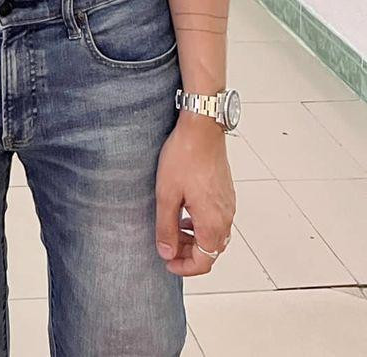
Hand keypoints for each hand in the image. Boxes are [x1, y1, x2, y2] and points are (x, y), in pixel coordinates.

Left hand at [155, 114, 235, 275]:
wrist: (202, 128)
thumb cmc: (184, 157)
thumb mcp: (167, 194)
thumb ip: (166, 228)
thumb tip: (167, 253)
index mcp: (213, 223)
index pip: (204, 261)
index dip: (185, 267)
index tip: (167, 262)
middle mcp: (226, 217)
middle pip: (211, 250)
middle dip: (188, 253)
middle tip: (167, 245)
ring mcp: (229, 204)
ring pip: (215, 235)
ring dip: (195, 238)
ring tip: (174, 229)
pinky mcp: (227, 192)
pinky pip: (217, 219)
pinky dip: (201, 224)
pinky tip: (186, 211)